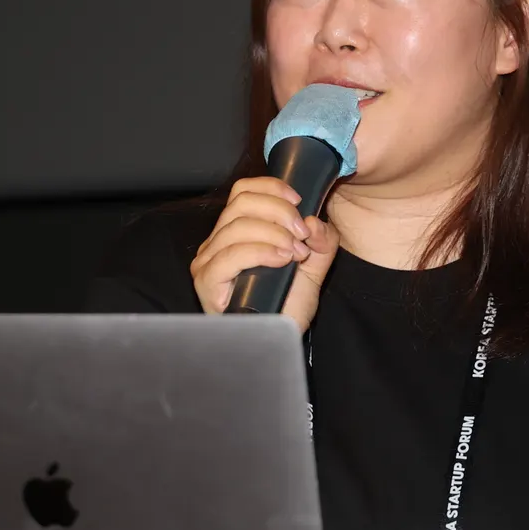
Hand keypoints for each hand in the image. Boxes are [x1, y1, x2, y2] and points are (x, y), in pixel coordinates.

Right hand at [190, 177, 340, 331]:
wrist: (278, 340)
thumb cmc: (286, 305)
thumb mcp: (313, 266)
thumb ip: (321, 241)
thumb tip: (313, 221)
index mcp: (236, 231)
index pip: (243, 191)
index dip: (272, 188)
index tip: (300, 201)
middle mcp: (217, 242)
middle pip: (242, 203)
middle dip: (279, 212)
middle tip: (302, 234)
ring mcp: (209, 261)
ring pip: (238, 226)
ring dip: (275, 234)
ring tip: (296, 253)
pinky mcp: (207, 282)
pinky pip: (230, 255)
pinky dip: (260, 251)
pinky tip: (281, 260)